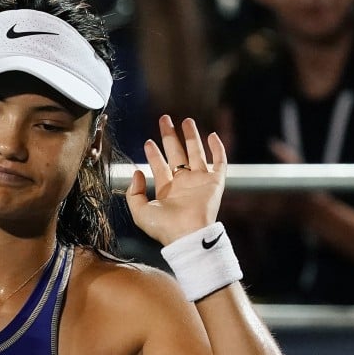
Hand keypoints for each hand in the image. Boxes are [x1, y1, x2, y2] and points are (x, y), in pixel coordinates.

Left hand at [125, 116, 226, 245]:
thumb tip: (136, 173)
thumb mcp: (140, 211)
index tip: (148, 142)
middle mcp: (183, 184)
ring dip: (192, 137)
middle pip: (177, 154)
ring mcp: (200, 182)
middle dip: (170, 137)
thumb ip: (133, 193)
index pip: (160, 166)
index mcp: (167, 190)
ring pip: (196, 153)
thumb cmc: (164, 228)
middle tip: (164, 120)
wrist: (187, 234)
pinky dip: (218, 149)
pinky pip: (219, 162)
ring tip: (187, 121)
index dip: (154, 154)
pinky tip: (212, 135)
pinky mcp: (215, 183)